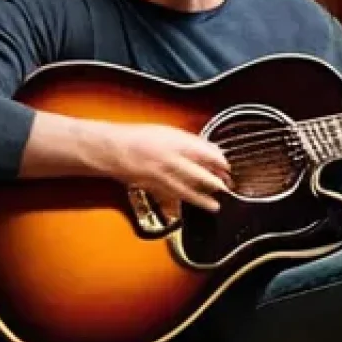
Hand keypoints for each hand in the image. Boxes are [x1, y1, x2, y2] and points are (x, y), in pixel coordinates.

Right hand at [92, 121, 232, 212]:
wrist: (113, 149)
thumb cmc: (138, 137)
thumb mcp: (169, 132)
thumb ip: (191, 142)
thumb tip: (210, 150)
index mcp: (177, 144)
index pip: (207, 154)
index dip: (220, 163)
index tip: (228, 167)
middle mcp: (171, 161)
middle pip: (200, 175)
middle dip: (216, 184)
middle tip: (227, 189)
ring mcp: (161, 177)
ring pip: (187, 191)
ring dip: (202, 200)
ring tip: (214, 207)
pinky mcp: (152, 188)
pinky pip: (168, 198)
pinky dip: (178, 204)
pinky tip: (185, 209)